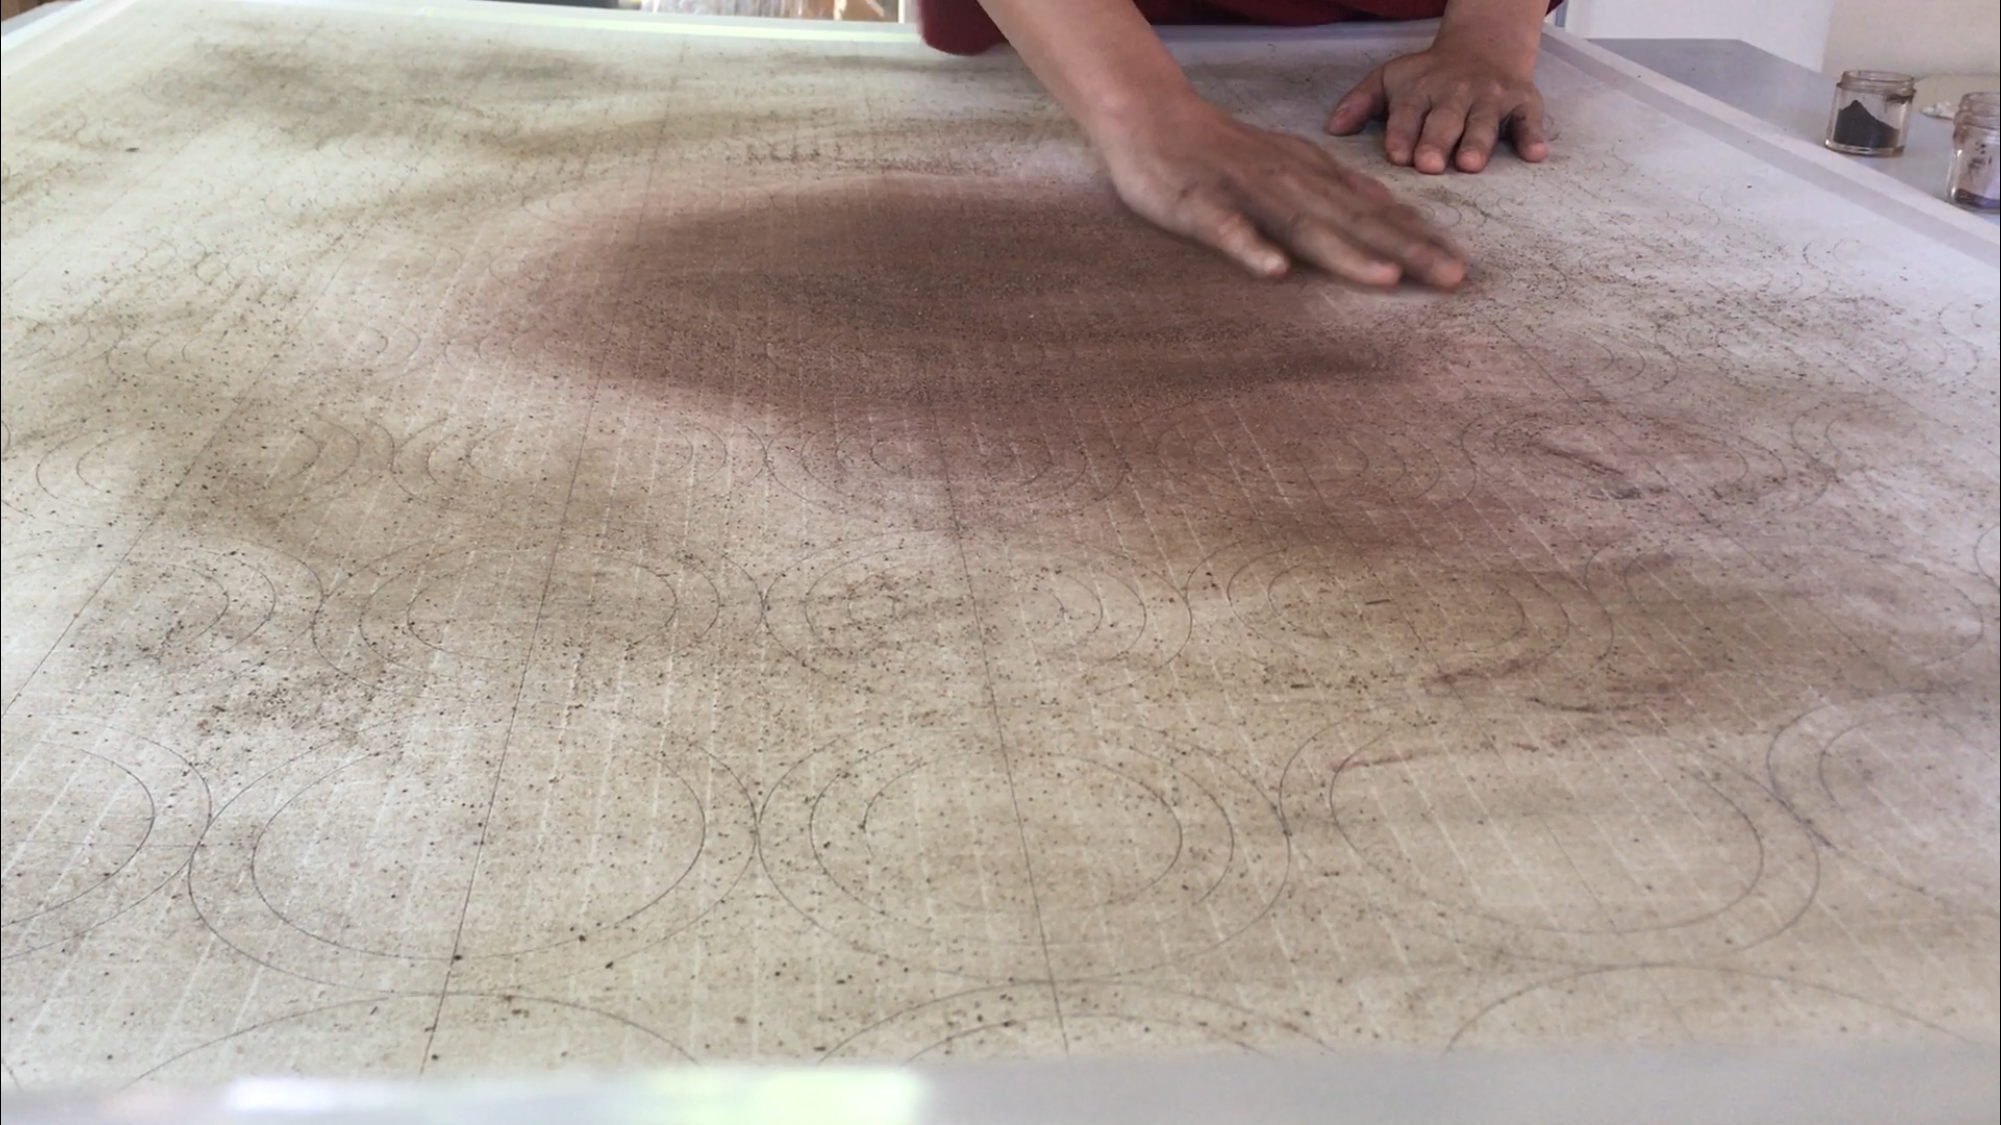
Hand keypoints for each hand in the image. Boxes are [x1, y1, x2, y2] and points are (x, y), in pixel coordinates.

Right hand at [1094, 100, 1465, 287]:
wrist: (1152, 117)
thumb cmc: (1222, 150)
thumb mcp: (1289, 161)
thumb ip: (1334, 186)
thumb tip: (1386, 207)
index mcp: (1311, 177)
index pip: (1373, 211)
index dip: (1417, 238)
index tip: (1458, 268)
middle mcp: (1289, 183)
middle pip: (1354, 221)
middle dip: (1405, 250)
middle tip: (1452, 277)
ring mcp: (1246, 194)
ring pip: (1302, 226)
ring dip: (1345, 252)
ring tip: (1387, 279)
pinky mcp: (1200, 205)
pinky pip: (1228, 230)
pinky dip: (1252, 248)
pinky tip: (1275, 272)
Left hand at [1326, 44, 1547, 173]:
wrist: (1485, 46)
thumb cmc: (1429, 76)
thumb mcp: (1390, 80)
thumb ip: (1361, 103)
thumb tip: (1332, 129)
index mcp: (1420, 91)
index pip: (1407, 113)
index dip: (1402, 134)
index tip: (1396, 156)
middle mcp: (1455, 93)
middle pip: (1444, 120)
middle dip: (1436, 142)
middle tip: (1428, 165)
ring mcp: (1490, 97)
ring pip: (1483, 122)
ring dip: (1478, 142)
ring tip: (1470, 164)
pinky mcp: (1523, 102)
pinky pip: (1528, 120)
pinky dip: (1532, 136)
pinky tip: (1533, 155)